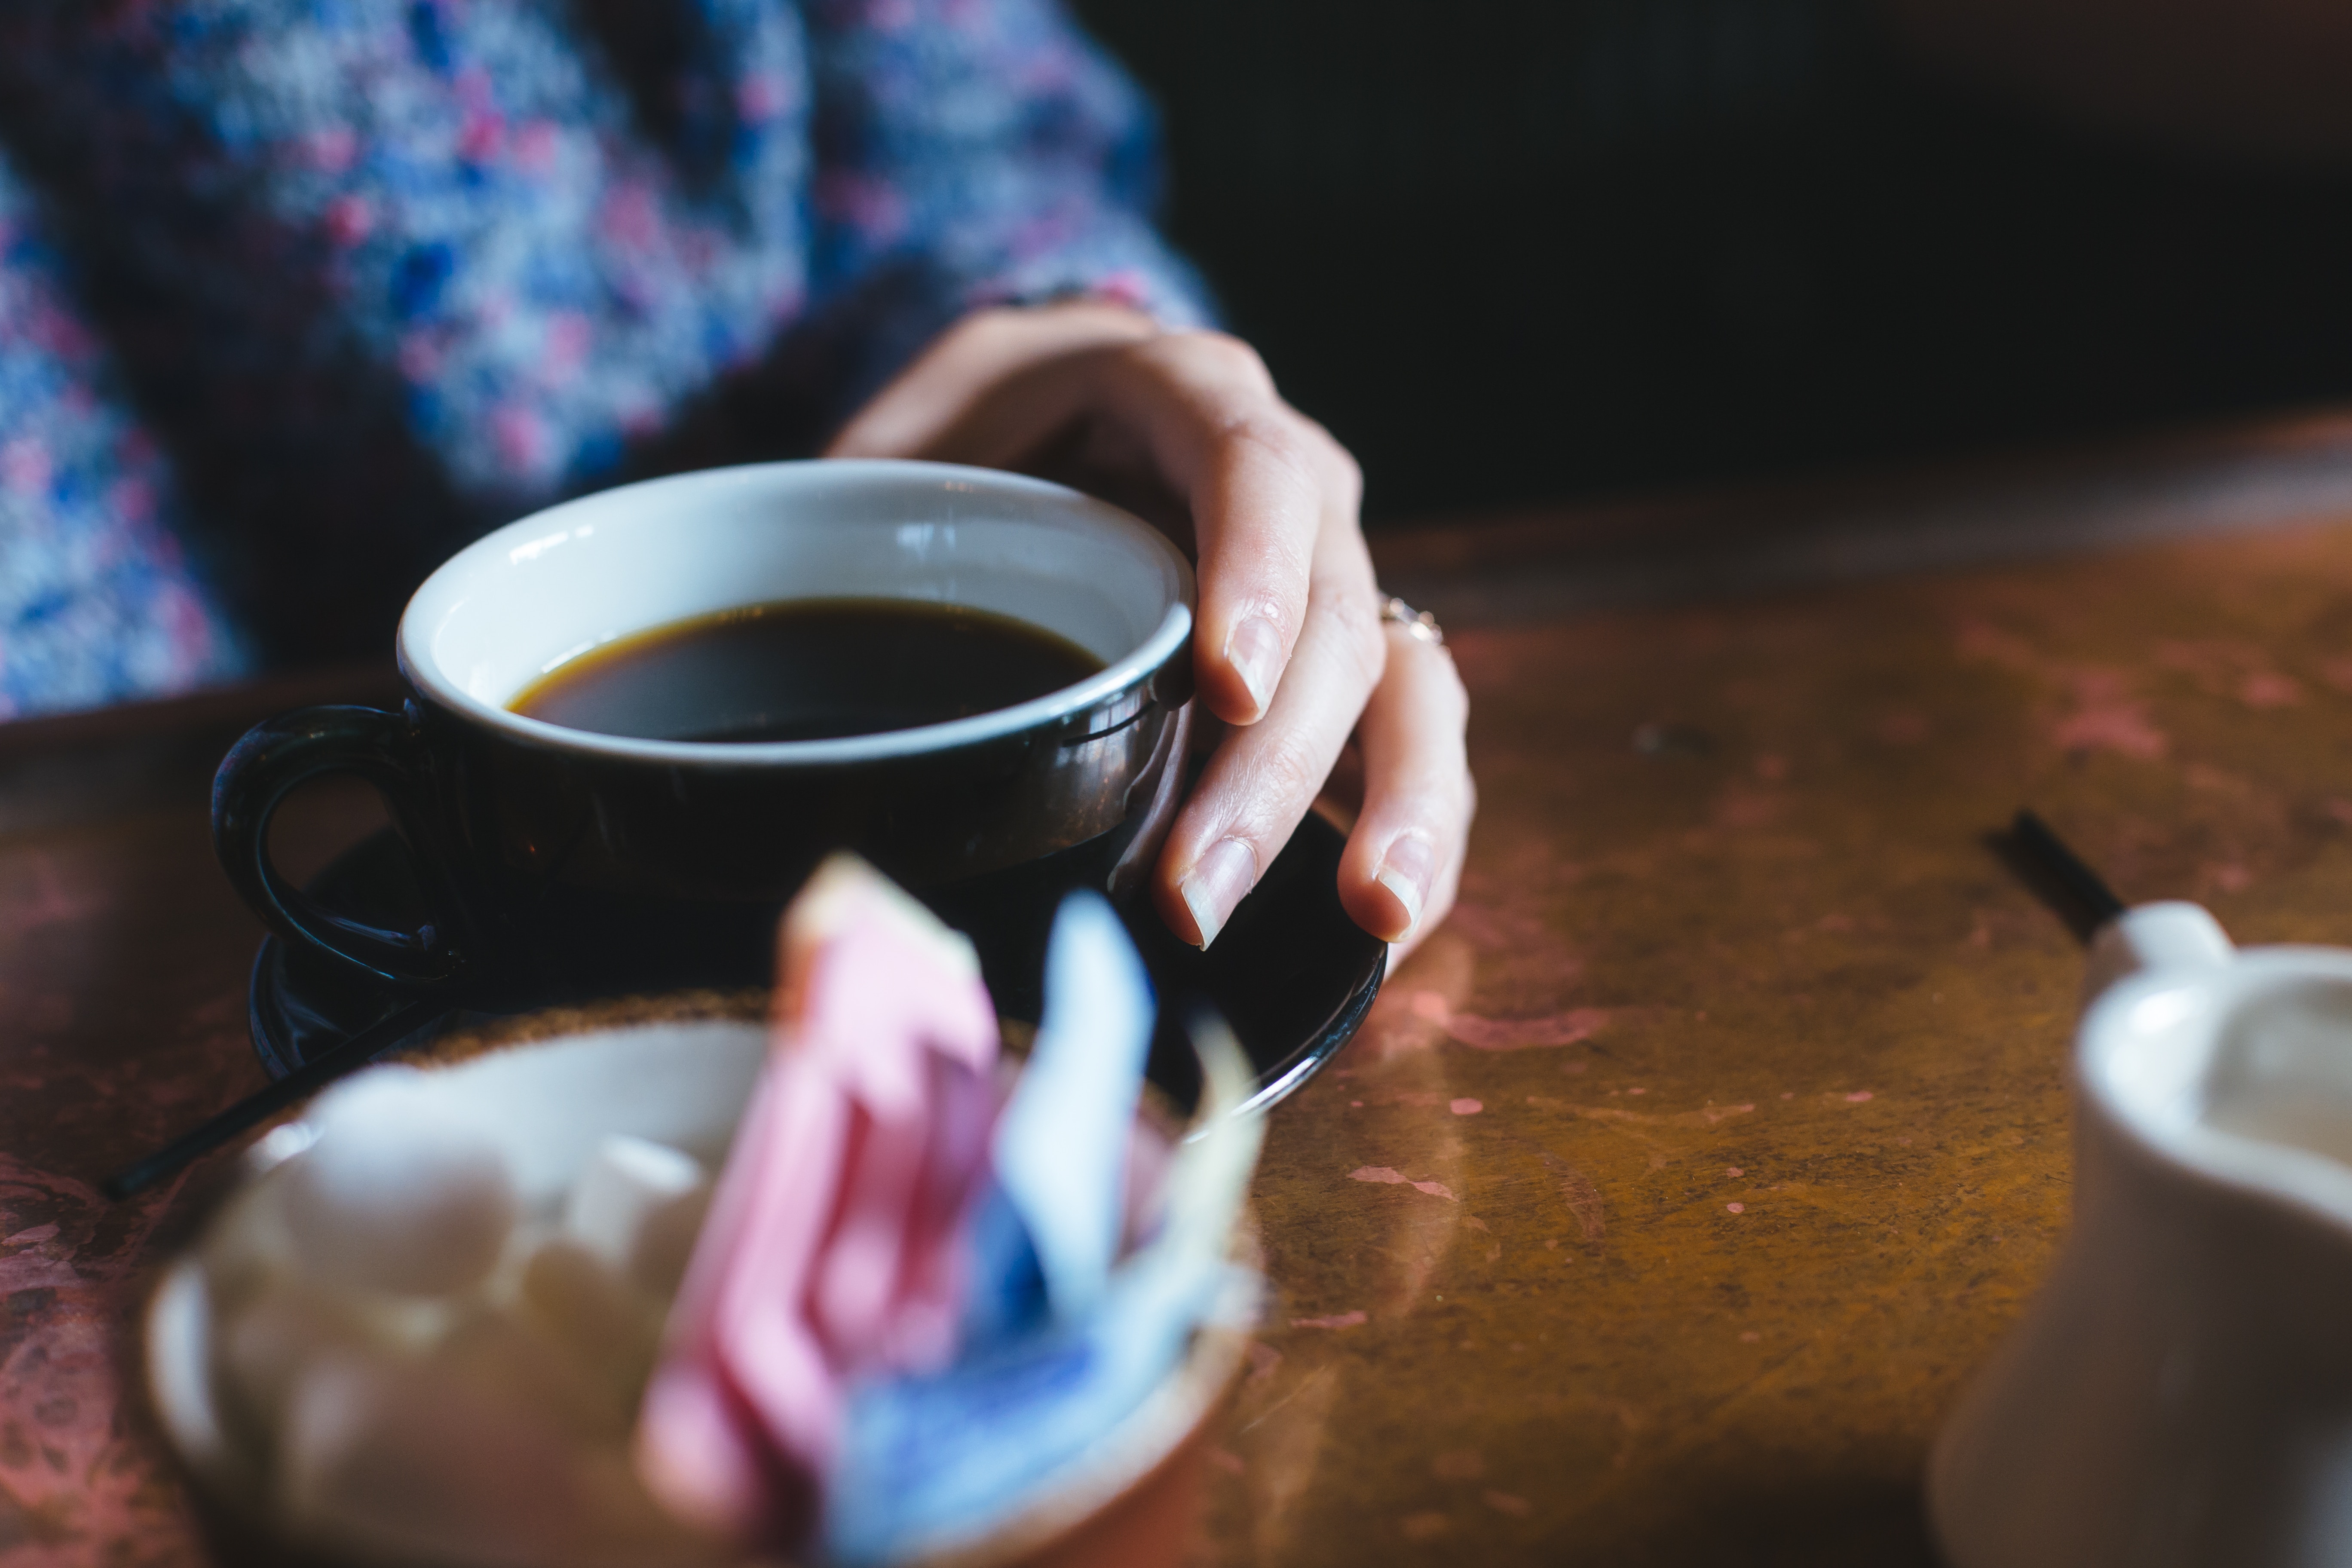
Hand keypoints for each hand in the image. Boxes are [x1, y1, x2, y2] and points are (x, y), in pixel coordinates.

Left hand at [827, 302, 1473, 955]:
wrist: (1028, 448)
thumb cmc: (960, 447)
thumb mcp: (906, 429)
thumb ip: (866, 483)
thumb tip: (790, 581)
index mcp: (1187, 396)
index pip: (1253, 467)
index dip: (1254, 571)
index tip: (1226, 685)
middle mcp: (1291, 482)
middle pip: (1332, 610)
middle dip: (1276, 762)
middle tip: (1196, 893)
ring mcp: (1330, 578)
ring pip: (1406, 678)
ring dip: (1393, 801)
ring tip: (1369, 914)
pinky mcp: (1344, 668)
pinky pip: (1414, 741)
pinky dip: (1418, 828)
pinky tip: (1390, 923)